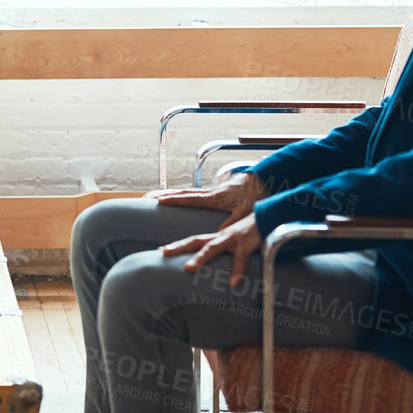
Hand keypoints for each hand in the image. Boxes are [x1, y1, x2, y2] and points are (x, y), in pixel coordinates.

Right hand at [147, 170, 264, 226]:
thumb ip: (233, 222)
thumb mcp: (246, 212)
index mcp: (215, 198)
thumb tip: (220, 233)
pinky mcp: (217, 193)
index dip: (173, 199)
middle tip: (149, 197)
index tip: (158, 200)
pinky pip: (195, 194)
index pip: (190, 198)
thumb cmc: (255, 196)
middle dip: (166, 195)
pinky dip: (183, 195)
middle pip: (183, 193)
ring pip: (188, 192)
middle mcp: (210, 193)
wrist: (264, 179)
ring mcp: (213, 192)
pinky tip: (179, 198)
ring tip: (157, 196)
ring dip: (172, 194)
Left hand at [160, 213, 262, 287]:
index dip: (177, 245)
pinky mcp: (246, 243)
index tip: (160, 251)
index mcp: (217, 237)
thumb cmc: (251, 234)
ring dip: (200, 258)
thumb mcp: (235, 244)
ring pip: (213, 247)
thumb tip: (215, 269)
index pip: (193, 240)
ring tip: (188, 268)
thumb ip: (224, 253)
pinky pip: (240, 259)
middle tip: (163, 252)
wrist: (270, 218)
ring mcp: (232, 238)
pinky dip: (236, 271)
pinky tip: (233, 284)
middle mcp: (221, 236)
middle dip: (179, 246)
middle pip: (196, 241)